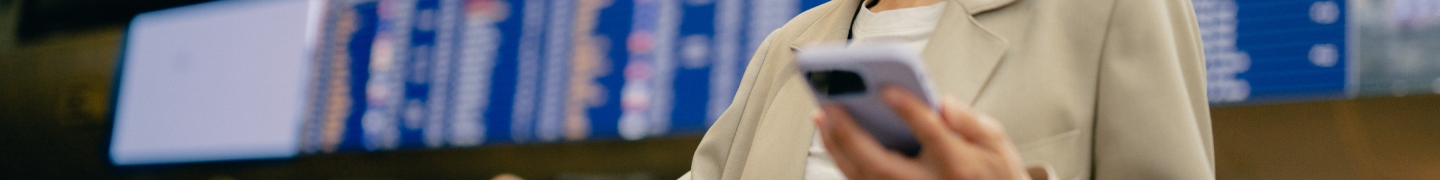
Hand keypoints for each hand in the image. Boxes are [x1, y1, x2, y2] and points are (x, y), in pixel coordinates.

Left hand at [815, 86, 1030, 179]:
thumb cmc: (993, 175)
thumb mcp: (997, 145)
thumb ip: (972, 121)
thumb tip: (943, 103)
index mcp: (958, 165)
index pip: (930, 134)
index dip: (909, 110)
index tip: (888, 90)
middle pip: (882, 163)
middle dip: (852, 135)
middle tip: (832, 106)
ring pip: (863, 176)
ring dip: (838, 147)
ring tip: (823, 116)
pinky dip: (842, 160)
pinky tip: (832, 137)